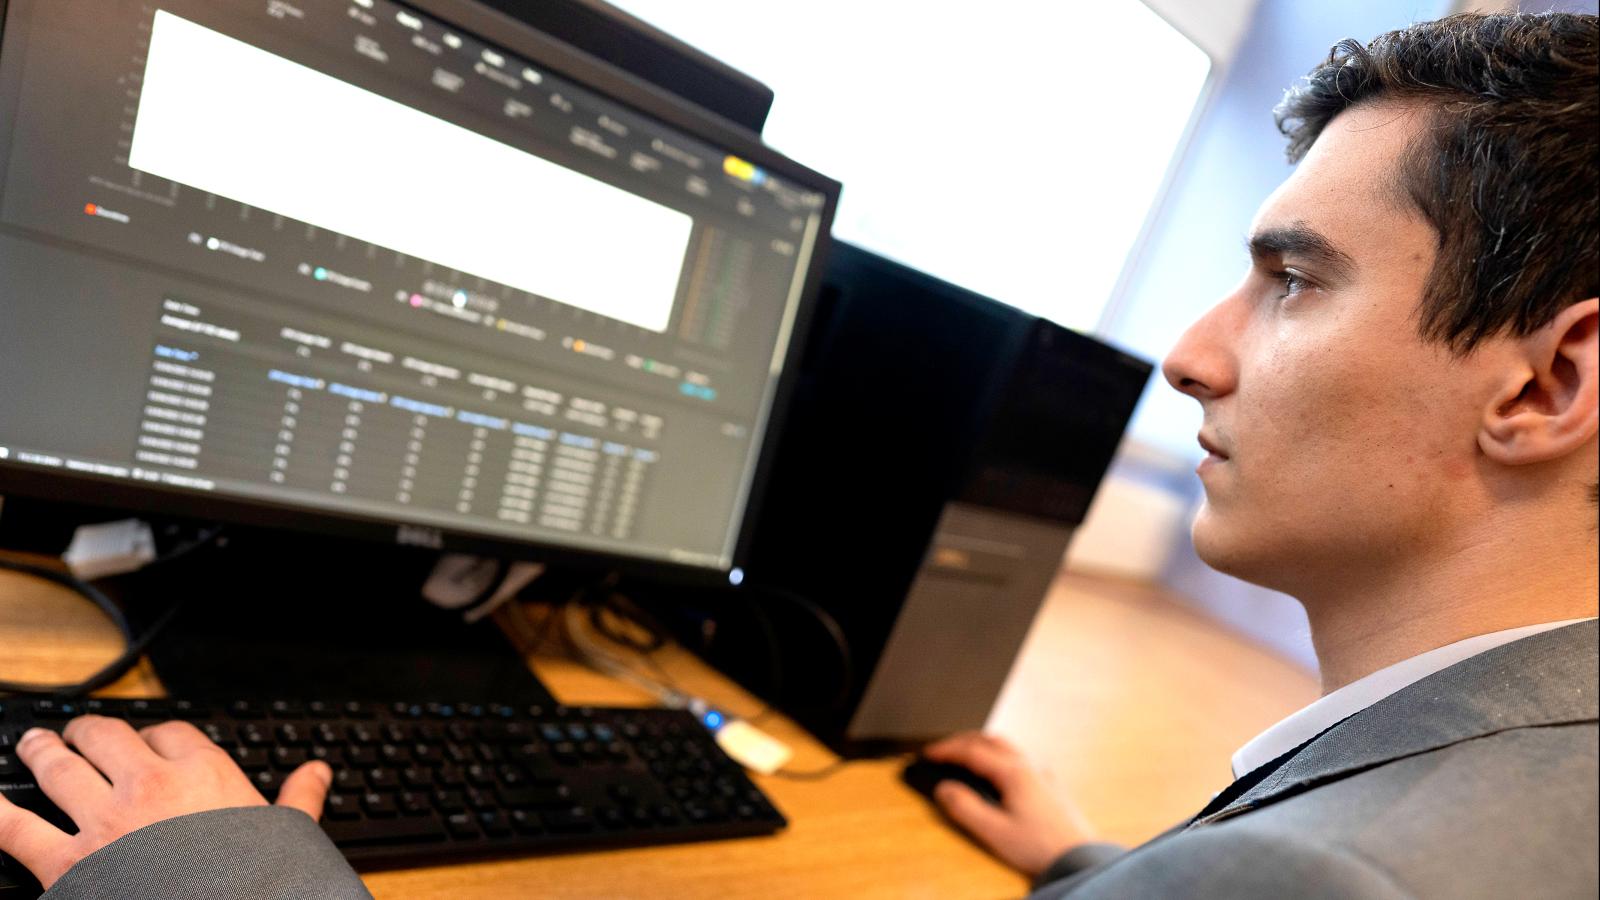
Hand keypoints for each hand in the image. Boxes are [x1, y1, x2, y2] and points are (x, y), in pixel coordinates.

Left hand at [0, 715, 331, 888]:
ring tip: (32, 745)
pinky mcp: (68, 863)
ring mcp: (104, 822)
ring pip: (59, 768)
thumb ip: (298, 799)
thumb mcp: (287, 836)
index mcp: (204, 774)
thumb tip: (318, 773)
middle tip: (78, 733)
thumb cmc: (256, 881)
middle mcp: (148, 786)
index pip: (171, 732)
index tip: (152, 742)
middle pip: (106, 737)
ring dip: (41, 751)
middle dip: (88, 731)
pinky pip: (17, 830)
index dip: (157, 735)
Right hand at [923, 731, 1093, 878]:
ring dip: (980, 745)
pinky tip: (996, 769)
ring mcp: (1041, 772)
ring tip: (964, 756)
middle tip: (942, 751)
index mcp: (1013, 773)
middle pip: (989, 740)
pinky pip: (1018, 756)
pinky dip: (998, 754)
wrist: (1079, 857)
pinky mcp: (1048, 783)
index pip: (972, 751)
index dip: (946, 750)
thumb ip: (965, 808)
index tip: (928, 754)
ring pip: (1006, 746)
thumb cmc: (1040, 846)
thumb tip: (944, 790)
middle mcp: (1029, 765)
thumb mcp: (994, 832)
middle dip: (961, 742)